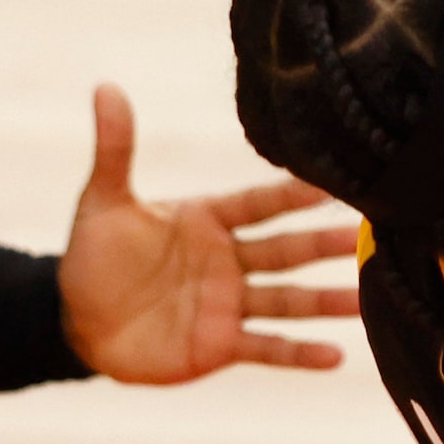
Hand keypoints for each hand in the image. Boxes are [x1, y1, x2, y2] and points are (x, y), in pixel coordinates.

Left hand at [60, 85, 359, 381]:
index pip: (258, 203)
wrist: (75, 322)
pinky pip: (268, 348)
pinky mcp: (221, 345)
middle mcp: (229, 259)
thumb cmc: (93, 256)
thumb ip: (115, 149)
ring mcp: (229, 303)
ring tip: (366, 298)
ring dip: (326, 300)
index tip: (332, 185)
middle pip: (285, 249)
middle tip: (367, 233)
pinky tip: (336, 357)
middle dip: (324, 242)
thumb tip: (105, 86)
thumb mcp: (103, 201)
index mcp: (207, 219)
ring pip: (288, 299)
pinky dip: (300, 354)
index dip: (291, 195)